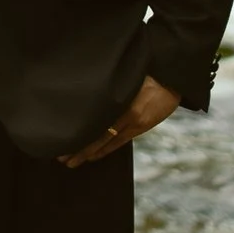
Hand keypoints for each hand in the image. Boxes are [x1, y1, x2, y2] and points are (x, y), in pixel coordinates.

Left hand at [59, 74, 182, 166]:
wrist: (172, 78)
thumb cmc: (145, 71)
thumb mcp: (125, 76)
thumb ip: (108, 88)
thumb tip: (84, 96)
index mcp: (120, 97)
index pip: (94, 120)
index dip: (78, 132)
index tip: (62, 138)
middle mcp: (126, 111)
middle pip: (97, 134)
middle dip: (79, 148)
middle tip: (60, 157)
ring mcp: (134, 122)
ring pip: (106, 141)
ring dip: (88, 153)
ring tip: (72, 161)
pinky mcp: (140, 127)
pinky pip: (119, 142)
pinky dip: (104, 150)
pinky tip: (93, 156)